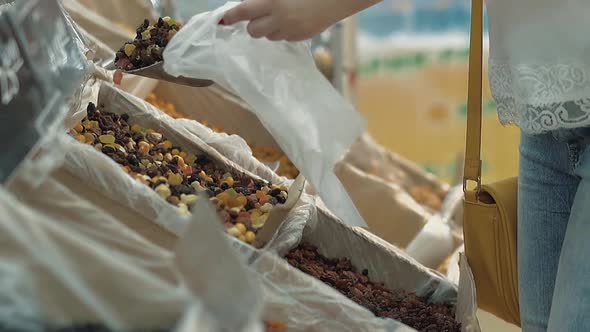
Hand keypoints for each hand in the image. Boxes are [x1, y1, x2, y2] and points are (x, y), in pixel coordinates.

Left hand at [221, 0, 379, 41]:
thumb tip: (249, 4)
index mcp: (272, 0)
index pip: (243, 11)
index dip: (230, 17)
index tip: (222, 20)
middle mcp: (279, 18)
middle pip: (253, 31)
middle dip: (253, 25)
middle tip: (260, 16)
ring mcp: (292, 30)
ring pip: (268, 37)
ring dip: (269, 28)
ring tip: (281, 16)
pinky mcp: (302, 37)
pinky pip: (285, 38)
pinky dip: (284, 31)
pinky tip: (294, 20)